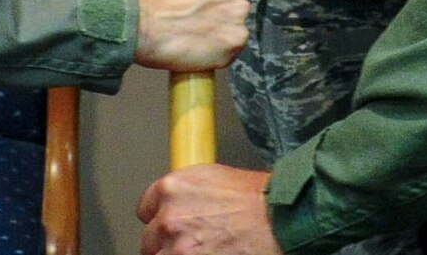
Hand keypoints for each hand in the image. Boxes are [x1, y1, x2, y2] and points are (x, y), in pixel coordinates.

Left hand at [138, 166, 278, 254]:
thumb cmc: (259, 200)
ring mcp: (177, 248)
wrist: (281, 220)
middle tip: (191, 245)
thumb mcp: (215, 179)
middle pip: (150, 240)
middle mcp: (169, 218)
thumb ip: (188, 193)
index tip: (168, 227)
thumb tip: (182, 205)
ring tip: (201, 252)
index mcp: (172, 188)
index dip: (159, 219)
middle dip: (167, 244)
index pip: (145, 209)